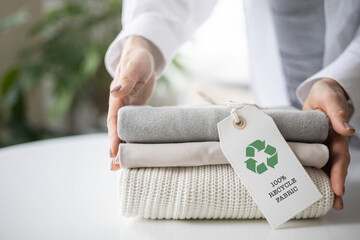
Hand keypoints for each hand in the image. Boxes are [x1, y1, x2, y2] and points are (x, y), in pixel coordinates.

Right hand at [107, 36, 156, 170]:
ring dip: (124, 147)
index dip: (113, 136)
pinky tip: (138, 150)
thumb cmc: (138, 59)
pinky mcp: (138, 111)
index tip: (113, 151)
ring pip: (125, 131)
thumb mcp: (134, 66)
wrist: (143, 58)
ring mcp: (129, 110)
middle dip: (116, 148)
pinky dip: (135, 139)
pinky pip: (135, 127)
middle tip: (116, 167)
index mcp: (117, 98)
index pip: (114, 120)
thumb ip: (126, 78)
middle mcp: (121, 107)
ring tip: (123, 166)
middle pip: (117, 130)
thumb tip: (116, 91)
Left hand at [303, 78, 354, 209]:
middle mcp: (331, 144)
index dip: (339, 173)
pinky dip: (309, 173)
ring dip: (323, 184)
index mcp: (337, 135)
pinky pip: (311, 161)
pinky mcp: (311, 146)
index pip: (340, 157)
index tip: (338, 188)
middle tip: (335, 204)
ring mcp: (321, 146)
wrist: (320, 95)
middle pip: (334, 168)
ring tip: (321, 202)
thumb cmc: (327, 95)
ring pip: (323, 168)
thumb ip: (337, 112)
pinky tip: (304, 185)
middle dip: (335, 186)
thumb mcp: (331, 99)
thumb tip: (348, 130)